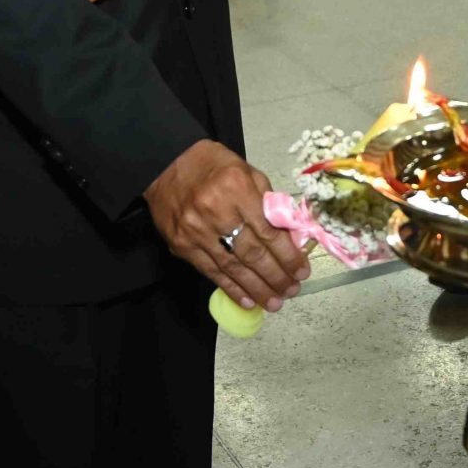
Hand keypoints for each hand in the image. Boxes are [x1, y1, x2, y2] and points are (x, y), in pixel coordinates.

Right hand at [144, 139, 309, 311]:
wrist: (166, 165)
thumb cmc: (213, 167)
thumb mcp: (247, 172)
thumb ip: (268, 203)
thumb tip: (290, 236)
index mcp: (237, 189)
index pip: (268, 230)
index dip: (288, 255)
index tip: (302, 270)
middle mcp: (216, 212)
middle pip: (253, 253)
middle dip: (276, 276)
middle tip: (292, 290)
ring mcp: (197, 232)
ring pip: (233, 267)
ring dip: (257, 288)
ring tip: (275, 302)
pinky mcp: (183, 245)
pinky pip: (211, 272)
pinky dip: (231, 288)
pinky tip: (248, 300)